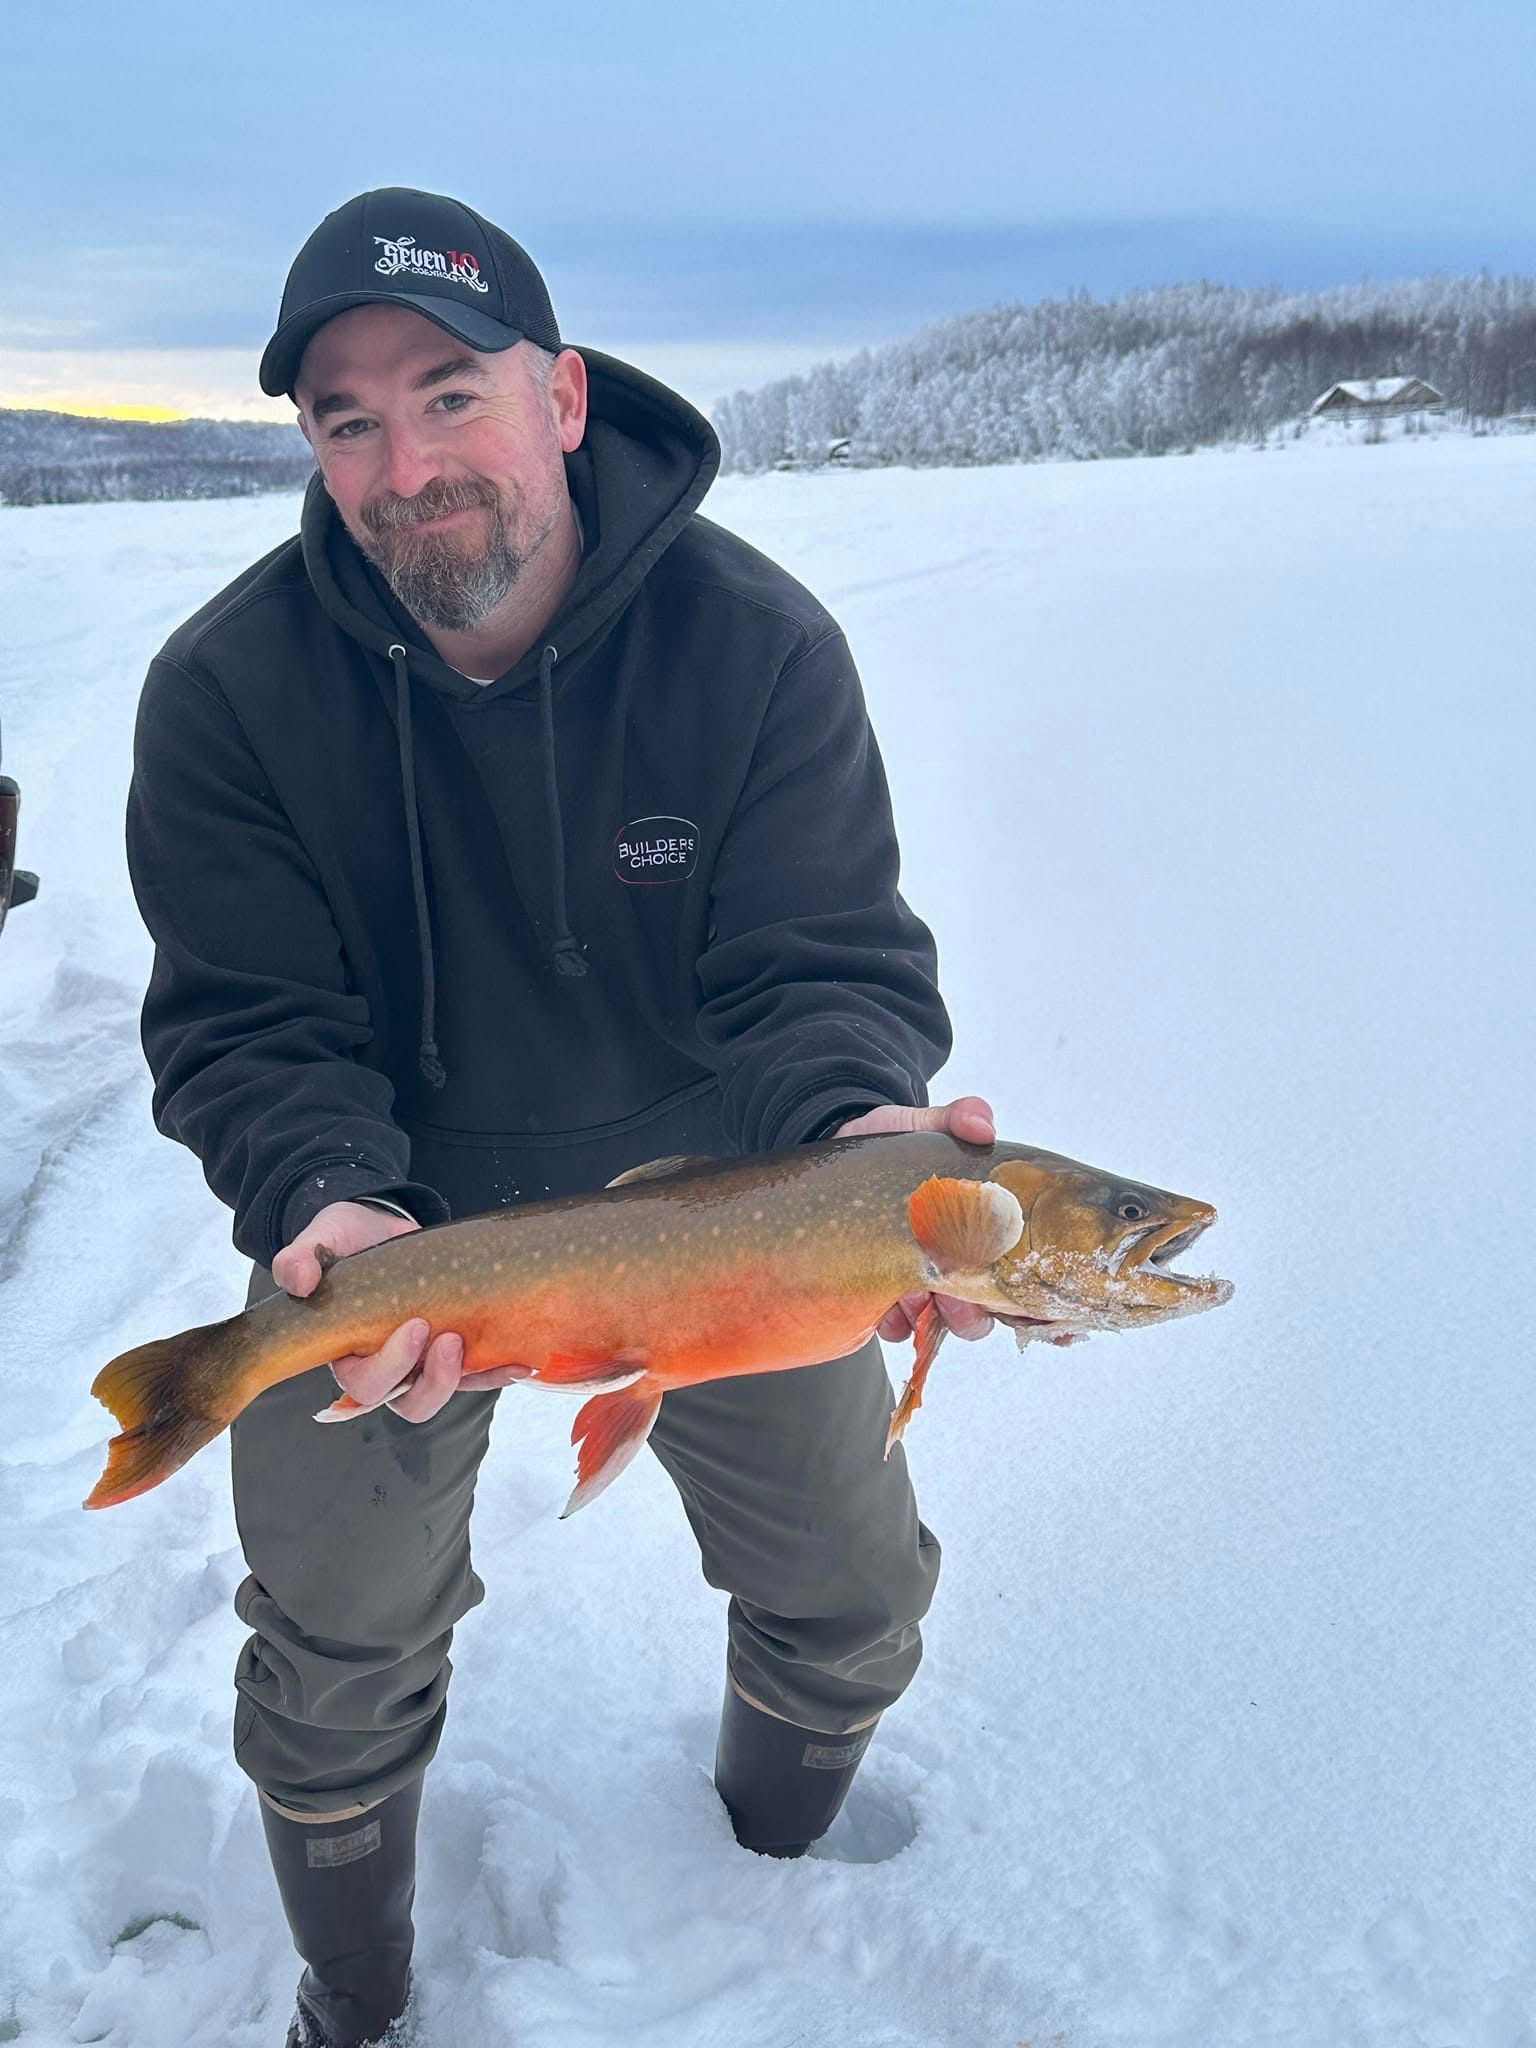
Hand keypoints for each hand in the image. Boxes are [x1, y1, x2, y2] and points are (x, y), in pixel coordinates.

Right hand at [273, 1199, 511, 1425]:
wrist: (378, 1227)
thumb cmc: (344, 1241)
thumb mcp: (320, 1239)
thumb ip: (300, 1258)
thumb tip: (296, 1279)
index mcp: (344, 1352)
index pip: (364, 1385)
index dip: (390, 1367)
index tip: (414, 1326)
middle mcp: (382, 1366)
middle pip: (405, 1401)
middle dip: (431, 1379)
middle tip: (450, 1339)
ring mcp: (419, 1361)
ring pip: (439, 1394)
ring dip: (464, 1380)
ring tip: (485, 1350)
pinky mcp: (449, 1349)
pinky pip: (476, 1375)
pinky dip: (498, 1373)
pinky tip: (523, 1362)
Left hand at [832, 1097, 1000, 1344]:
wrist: (837, 1152)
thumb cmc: (888, 1146)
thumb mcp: (922, 1125)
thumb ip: (956, 1118)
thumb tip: (983, 1126)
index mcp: (972, 1232)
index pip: (1011, 1273)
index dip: (1018, 1291)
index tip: (1011, 1288)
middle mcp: (949, 1265)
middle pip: (977, 1314)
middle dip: (971, 1313)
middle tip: (956, 1296)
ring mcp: (913, 1283)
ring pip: (938, 1324)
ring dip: (932, 1318)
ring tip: (914, 1296)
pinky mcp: (875, 1294)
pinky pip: (894, 1327)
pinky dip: (893, 1322)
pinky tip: (885, 1308)